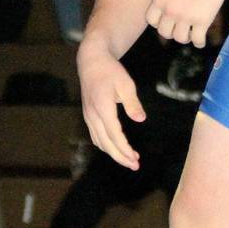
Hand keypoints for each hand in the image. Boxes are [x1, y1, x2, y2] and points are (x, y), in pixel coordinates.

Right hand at [77, 40, 144, 168]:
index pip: (114, 135)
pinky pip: (95, 135)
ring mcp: (88, 116)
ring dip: (113, 153)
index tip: (135, 159)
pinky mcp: (88, 115)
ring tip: (128, 159)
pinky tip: (115, 148)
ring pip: (99, 141)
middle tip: (134, 165)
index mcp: (103, 108)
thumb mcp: (126, 84)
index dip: (124, 149)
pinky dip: (105, 145)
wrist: (91, 62)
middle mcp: (93, 115)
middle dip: (120, 157)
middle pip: (106, 143)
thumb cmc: (111, 71)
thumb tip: (140, 119)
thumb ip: (133, 103)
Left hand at [145, 0, 228, 48]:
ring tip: (191, 34)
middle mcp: (170, 11)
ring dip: (186, 38)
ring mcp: (186, 17)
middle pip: (164, 32)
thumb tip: (168, 1)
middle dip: (172, 32)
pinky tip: (201, 40)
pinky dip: (199, 42)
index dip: (158, 22)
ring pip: (180, 39)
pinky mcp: (202, 21)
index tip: (166, 21)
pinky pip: (198, 40)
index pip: (151, 20)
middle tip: (180, 29)